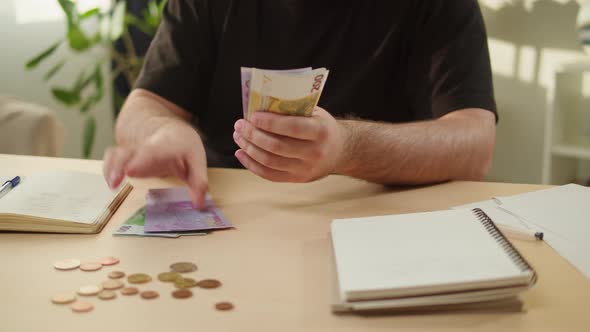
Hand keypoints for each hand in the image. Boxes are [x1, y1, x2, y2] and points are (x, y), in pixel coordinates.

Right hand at [103, 122, 207, 207]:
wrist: (164, 126)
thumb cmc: (182, 144)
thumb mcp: (196, 158)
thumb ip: (198, 181)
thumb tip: (200, 205)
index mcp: (165, 144)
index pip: (151, 150)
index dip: (140, 161)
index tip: (130, 171)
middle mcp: (145, 145)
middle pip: (128, 152)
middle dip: (119, 164)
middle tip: (116, 181)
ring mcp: (132, 149)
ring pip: (116, 154)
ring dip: (111, 168)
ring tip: (112, 185)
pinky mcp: (124, 156)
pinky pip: (111, 159)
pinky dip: (109, 170)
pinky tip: (111, 183)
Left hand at [233, 107, 350, 181]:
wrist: (341, 151)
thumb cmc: (322, 127)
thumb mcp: (315, 113)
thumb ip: (293, 110)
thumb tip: (262, 105)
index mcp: (320, 131)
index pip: (292, 128)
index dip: (270, 122)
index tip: (253, 116)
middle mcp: (314, 153)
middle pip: (276, 146)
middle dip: (253, 135)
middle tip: (240, 125)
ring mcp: (305, 169)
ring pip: (270, 161)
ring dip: (249, 148)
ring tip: (239, 136)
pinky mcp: (297, 179)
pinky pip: (269, 175)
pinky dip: (252, 164)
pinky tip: (242, 153)